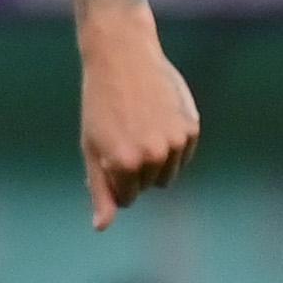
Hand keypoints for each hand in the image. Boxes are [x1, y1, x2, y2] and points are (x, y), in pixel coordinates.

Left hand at [78, 20, 199, 230]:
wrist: (122, 56)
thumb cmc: (99, 103)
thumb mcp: (91, 147)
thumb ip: (99, 190)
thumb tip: (102, 227)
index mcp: (123, 164)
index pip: (126, 198)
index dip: (114, 178)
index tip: (107, 152)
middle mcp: (152, 157)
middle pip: (148, 187)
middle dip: (134, 169)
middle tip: (122, 132)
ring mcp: (174, 143)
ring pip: (168, 174)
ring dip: (155, 160)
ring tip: (139, 125)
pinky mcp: (191, 129)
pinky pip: (183, 155)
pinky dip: (172, 145)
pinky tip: (156, 117)